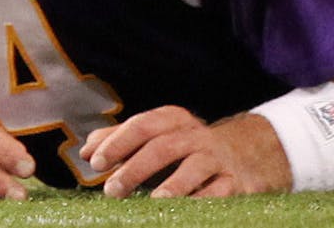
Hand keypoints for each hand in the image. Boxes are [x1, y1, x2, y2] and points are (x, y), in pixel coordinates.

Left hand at [80, 106, 276, 197]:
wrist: (248, 152)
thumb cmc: (186, 149)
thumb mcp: (157, 136)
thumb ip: (119, 141)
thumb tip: (85, 150)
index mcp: (174, 121)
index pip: (143, 125)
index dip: (118, 142)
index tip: (96, 162)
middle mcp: (196, 136)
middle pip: (163, 146)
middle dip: (135, 168)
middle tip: (111, 190)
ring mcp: (216, 159)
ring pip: (194, 168)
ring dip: (172, 185)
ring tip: (153, 201)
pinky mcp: (235, 182)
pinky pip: (218, 193)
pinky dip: (201, 202)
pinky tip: (183, 212)